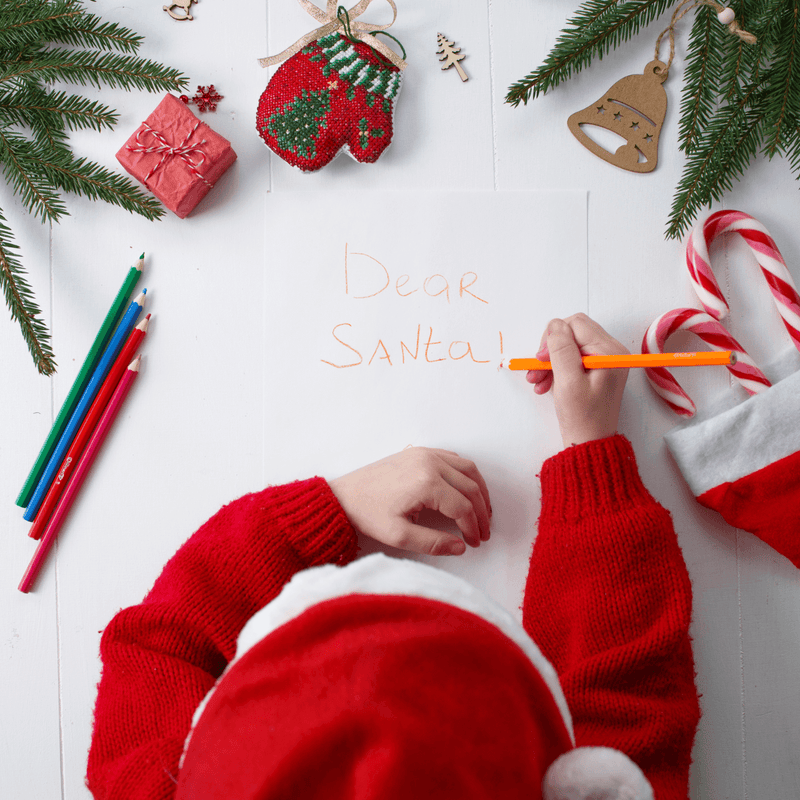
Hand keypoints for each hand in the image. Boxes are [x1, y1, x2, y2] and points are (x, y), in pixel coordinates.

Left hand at [328, 448, 490, 556]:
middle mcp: (429, 463)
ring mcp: (425, 454)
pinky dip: (466, 474)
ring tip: (483, 512)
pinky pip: (453, 459)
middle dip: (481, 512)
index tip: (473, 543)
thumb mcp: (398, 536)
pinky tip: (467, 490)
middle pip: (470, 487)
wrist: (344, 495)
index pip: (463, 507)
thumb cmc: (367, 514)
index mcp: (426, 483)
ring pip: (467, 469)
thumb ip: (433, 543)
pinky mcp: (419, 451)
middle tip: (483, 532)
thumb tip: (461, 547)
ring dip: (479, 490)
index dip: (473, 527)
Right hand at [526, 313, 628, 446]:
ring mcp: (604, 360)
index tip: (541, 360)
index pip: (575, 324)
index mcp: (609, 351)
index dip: (553, 338)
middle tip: (537, 370)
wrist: (590, 443)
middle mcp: (611, 351)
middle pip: (572, 332)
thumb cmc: (582, 417)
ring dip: (550, 360)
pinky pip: (572, 357)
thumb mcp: (568, 382)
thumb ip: (562, 349)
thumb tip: (555, 325)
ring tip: (537, 381)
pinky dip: (556, 367)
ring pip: (570, 345)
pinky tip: (545, 384)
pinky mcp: (597, 369)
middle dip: (550, 349)